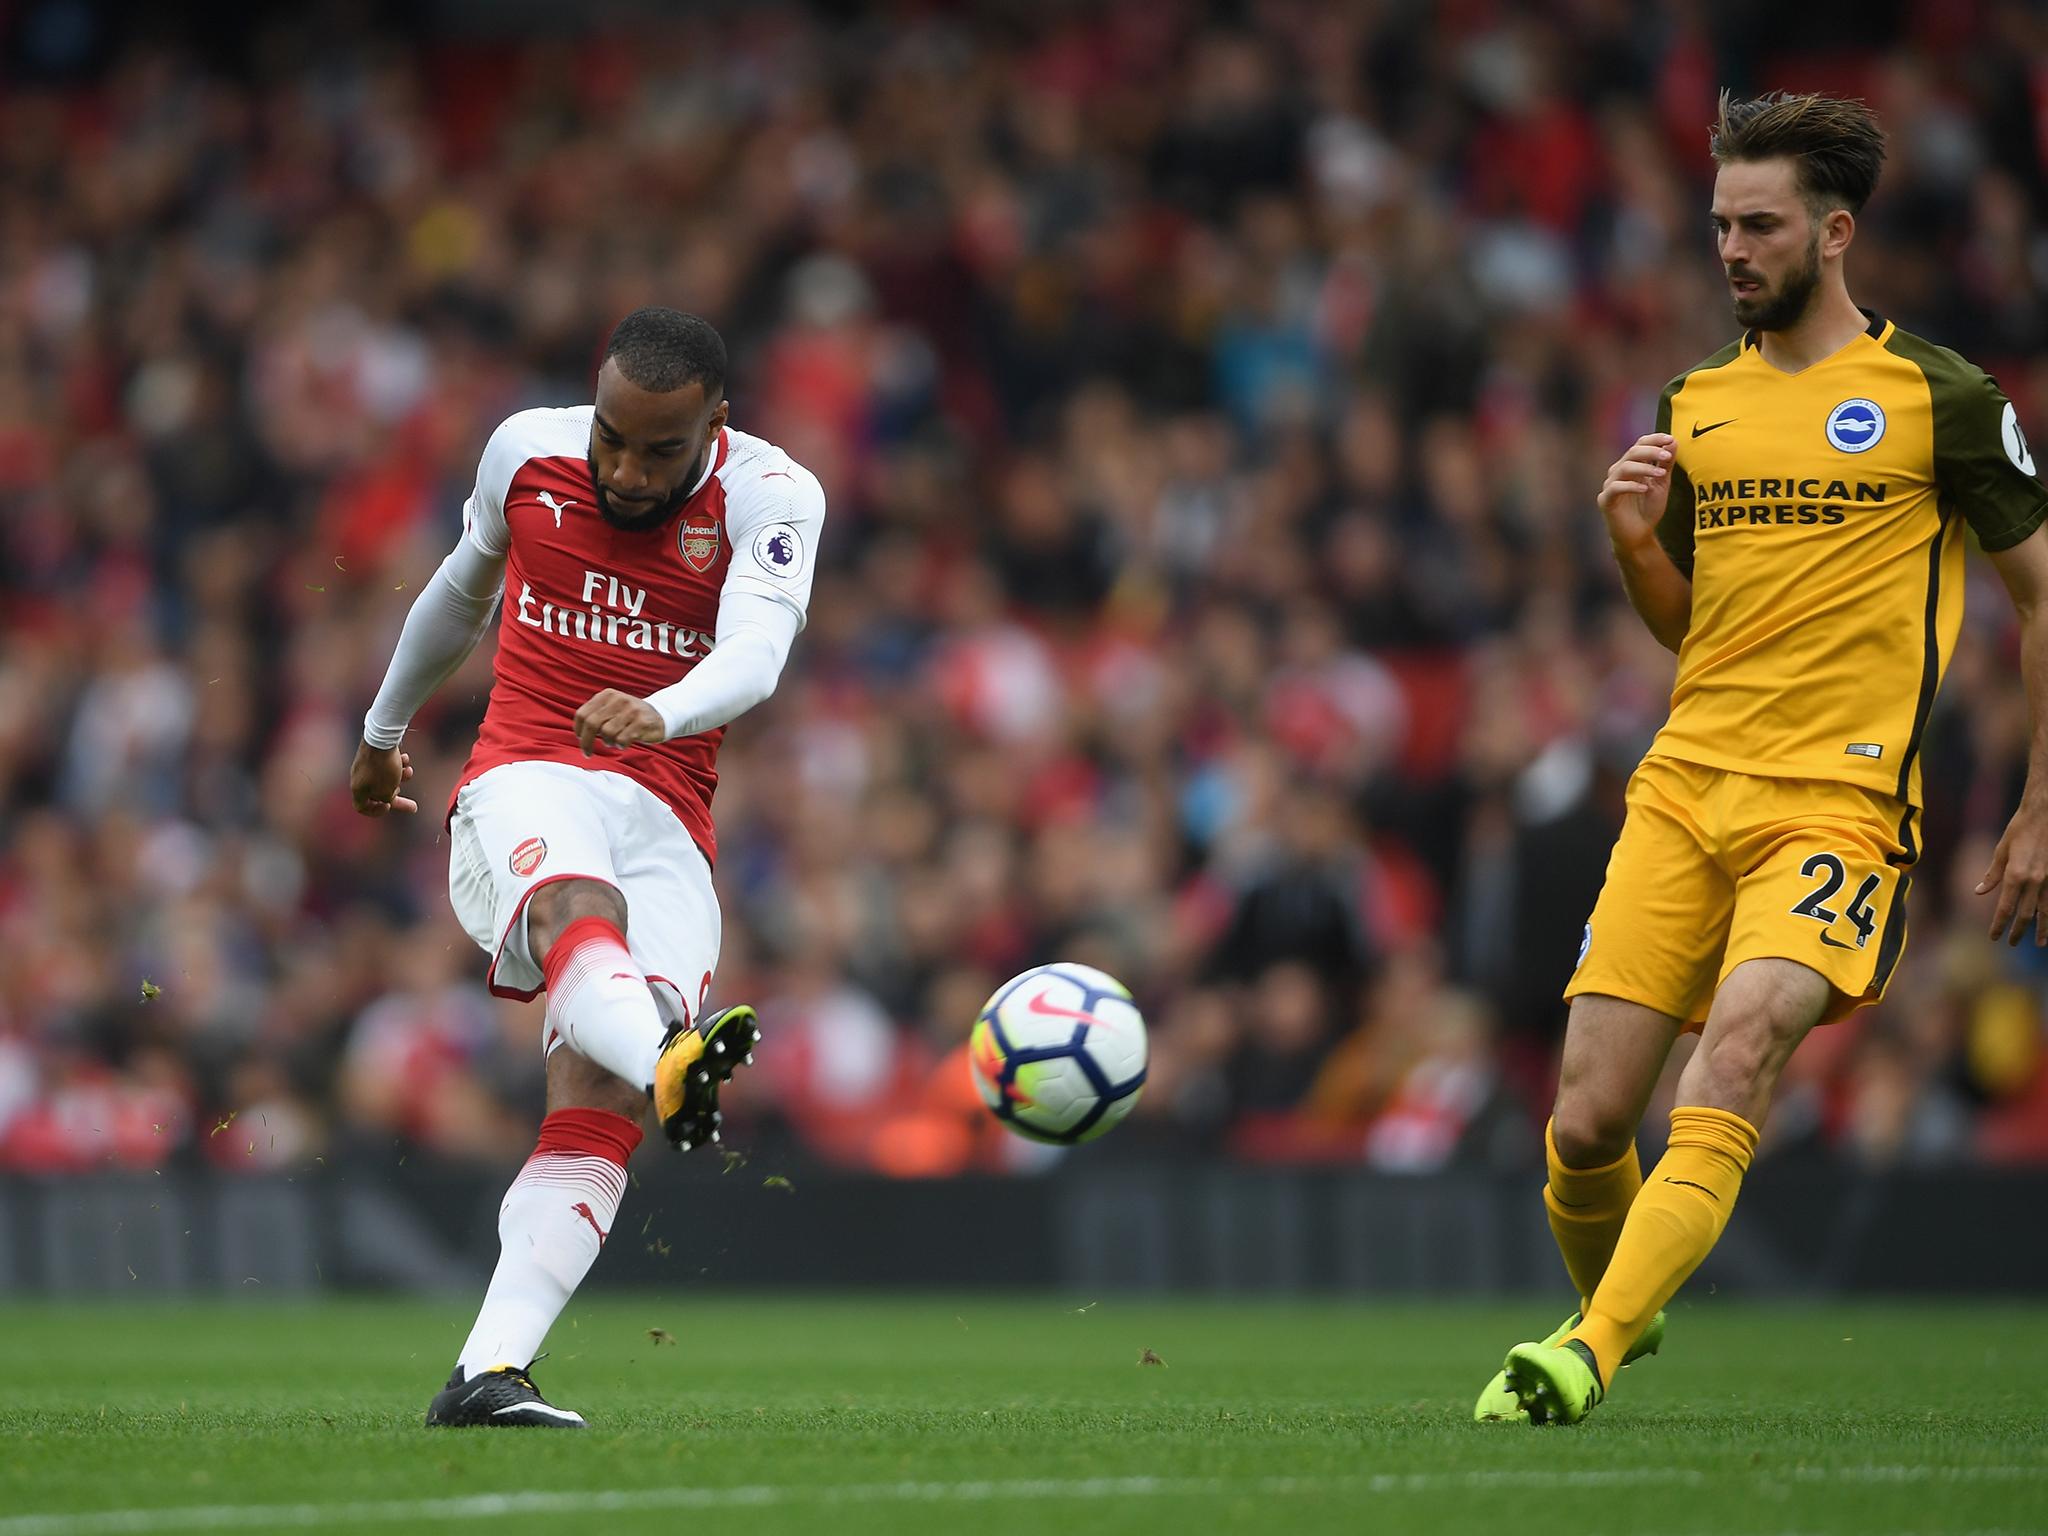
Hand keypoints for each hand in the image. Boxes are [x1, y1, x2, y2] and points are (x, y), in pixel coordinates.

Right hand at [350, 740, 416, 815]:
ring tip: (409, 772)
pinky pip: (386, 764)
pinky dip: (397, 764)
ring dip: (400, 778)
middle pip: (378, 793)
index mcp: (358, 789)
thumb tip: (388, 797)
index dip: (376, 811)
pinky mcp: (373, 753)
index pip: (362, 807)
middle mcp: (359, 777)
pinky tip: (405, 759)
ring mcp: (365, 764)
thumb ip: (387, 798)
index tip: (389, 807)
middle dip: (397, 796)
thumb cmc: (383, 767)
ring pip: (385, 777)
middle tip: (414, 806)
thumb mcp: (387, 790)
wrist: (381, 737)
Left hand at [573, 689, 665, 754]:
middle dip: (587, 742)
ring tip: (615, 741)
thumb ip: (596, 715)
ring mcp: (631, 710)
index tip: (580, 739)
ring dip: (608, 742)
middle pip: (592, 724)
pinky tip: (625, 743)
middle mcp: (618, 699)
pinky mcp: (642, 722)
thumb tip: (580, 733)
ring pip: (607, 733)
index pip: (583, 713)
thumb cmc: (631, 717)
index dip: (578, 729)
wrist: (661, 716)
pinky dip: (620, 745)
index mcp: (607, 695)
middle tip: (587, 752)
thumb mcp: (613, 708)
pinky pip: (622, 739)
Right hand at [1598, 433, 1675, 551]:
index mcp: (1631, 465)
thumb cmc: (1648, 508)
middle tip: (1667, 455)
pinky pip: (1615, 487)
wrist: (1639, 535)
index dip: (1654, 439)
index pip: (1639, 444)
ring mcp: (1610, 485)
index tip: (1670, 439)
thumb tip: (1673, 441)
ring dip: (1644, 468)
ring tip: (1661, 474)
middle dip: (1651, 451)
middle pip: (1632, 452)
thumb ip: (1666, 464)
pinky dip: (1631, 486)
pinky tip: (1646, 489)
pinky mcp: (1605, 500)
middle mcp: (1618, 472)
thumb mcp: (1662, 483)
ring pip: (1624, 467)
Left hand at [1978, 799, 2047, 944]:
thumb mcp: (2001, 850)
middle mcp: (2035, 881)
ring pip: (2046, 910)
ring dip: (2042, 928)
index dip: (1999, 924)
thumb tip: (1979, 892)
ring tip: (2039, 943)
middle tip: (2012, 944)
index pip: (2006, 908)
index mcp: (2016, 875)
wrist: (2045, 814)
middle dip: (2019, 931)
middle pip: (2026, 914)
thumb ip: (1992, 874)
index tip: (1993, 936)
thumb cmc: (2020, 829)